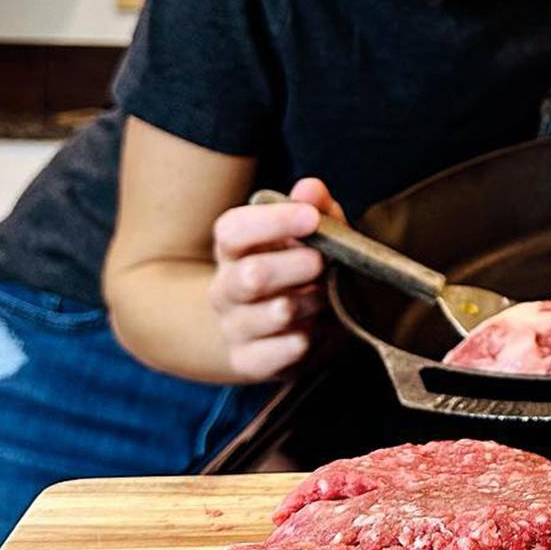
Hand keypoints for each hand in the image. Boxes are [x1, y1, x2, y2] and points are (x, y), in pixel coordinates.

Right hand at [208, 177, 345, 380]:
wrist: (269, 333)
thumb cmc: (295, 272)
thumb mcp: (307, 236)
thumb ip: (313, 208)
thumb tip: (310, 188)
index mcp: (232, 250)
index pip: (233, 230)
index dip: (272, 221)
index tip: (311, 217)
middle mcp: (225, 288)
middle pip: (252, 276)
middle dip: (297, 267)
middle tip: (324, 263)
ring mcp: (234, 327)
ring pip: (276, 313)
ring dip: (312, 303)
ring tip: (325, 298)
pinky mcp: (248, 361)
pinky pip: (284, 351)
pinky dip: (310, 339)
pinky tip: (317, 329)